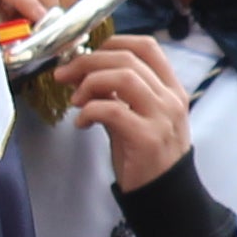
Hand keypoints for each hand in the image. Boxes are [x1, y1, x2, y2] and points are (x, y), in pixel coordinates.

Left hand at [63, 32, 191, 190]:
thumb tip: (80, 72)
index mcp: (171, 89)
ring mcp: (161, 117)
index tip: (89, 52)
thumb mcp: (135, 116)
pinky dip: (89, 111)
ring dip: (89, 83)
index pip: (148, 46)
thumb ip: (115, 93)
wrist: (163, 195)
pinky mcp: (146, 138)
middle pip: (127, 58)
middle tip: (64, 75)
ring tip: (75, 100)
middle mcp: (170, 98)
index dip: (114, 41)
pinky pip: (112, 110)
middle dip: (88, 61)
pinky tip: (81, 123)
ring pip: (122, 77)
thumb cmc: (145, 155)